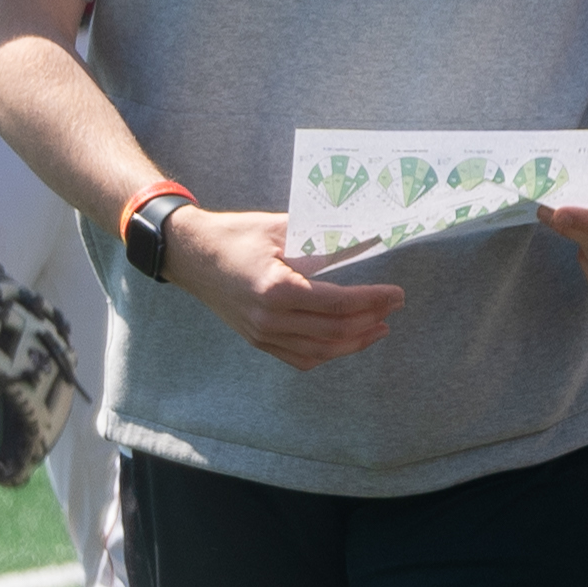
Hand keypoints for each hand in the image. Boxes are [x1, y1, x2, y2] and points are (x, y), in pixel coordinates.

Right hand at [165, 207, 407, 369]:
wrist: (190, 255)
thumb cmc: (235, 236)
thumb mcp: (282, 228)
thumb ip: (324, 238)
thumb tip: (367, 240)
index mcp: (277, 289)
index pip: (339, 303)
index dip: (373, 300)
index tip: (397, 294)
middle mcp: (270, 319)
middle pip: (335, 331)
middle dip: (371, 320)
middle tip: (394, 308)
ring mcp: (263, 334)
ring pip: (321, 351)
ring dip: (355, 342)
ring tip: (379, 328)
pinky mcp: (258, 340)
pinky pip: (300, 358)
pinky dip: (328, 353)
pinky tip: (346, 341)